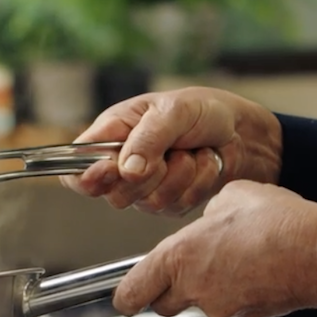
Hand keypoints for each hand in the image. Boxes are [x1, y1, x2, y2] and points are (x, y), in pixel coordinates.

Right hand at [61, 87, 283, 214]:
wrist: (240, 131)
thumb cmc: (202, 110)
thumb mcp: (173, 111)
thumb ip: (148, 139)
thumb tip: (127, 170)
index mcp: (111, 136)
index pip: (76, 167)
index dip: (84, 177)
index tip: (109, 172)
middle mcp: (122, 165)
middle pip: (113, 194)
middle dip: (149, 175)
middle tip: (170, 150)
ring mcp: (145, 188)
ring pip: (149, 202)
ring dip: (180, 175)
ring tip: (191, 152)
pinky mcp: (169, 203)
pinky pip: (176, 206)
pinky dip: (197, 183)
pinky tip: (202, 164)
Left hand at [112, 181, 316, 316]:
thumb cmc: (282, 221)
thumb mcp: (234, 197)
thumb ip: (209, 215)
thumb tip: (208, 223)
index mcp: (179, 257)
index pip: (132, 293)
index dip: (126, 295)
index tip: (125, 294)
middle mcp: (195, 288)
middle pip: (162, 304)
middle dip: (167, 289)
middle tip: (186, 267)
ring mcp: (221, 306)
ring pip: (197, 305)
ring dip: (204, 288)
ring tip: (231, 259)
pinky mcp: (246, 316)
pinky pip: (226, 305)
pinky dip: (232, 292)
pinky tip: (253, 268)